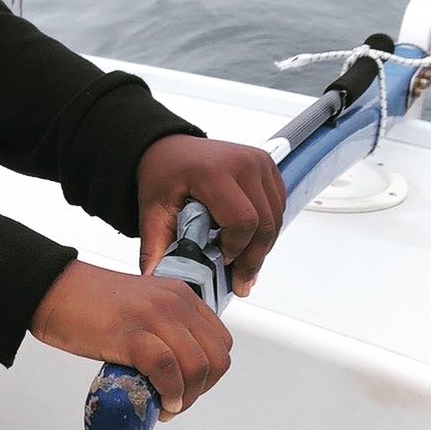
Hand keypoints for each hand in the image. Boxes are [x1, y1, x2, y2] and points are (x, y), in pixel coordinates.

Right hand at [30, 260, 231, 417]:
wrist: (52, 289)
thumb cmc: (88, 303)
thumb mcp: (141, 308)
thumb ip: (163, 330)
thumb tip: (174, 373)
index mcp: (180, 295)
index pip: (220, 342)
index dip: (209, 374)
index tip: (186, 388)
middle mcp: (175, 303)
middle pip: (216, 359)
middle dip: (201, 390)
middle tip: (176, 403)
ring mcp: (155, 316)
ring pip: (198, 367)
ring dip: (186, 397)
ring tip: (166, 406)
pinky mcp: (132, 334)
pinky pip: (168, 370)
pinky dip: (169, 393)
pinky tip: (160, 402)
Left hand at [136, 135, 284, 296]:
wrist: (170, 149)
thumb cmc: (163, 175)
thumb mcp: (152, 211)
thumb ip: (155, 247)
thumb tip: (156, 280)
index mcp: (213, 172)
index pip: (242, 221)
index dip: (235, 249)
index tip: (220, 263)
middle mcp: (242, 163)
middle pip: (265, 224)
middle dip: (253, 258)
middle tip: (239, 281)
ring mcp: (259, 162)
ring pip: (276, 218)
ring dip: (262, 246)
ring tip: (243, 264)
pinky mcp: (268, 167)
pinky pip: (278, 207)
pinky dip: (267, 229)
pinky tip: (248, 240)